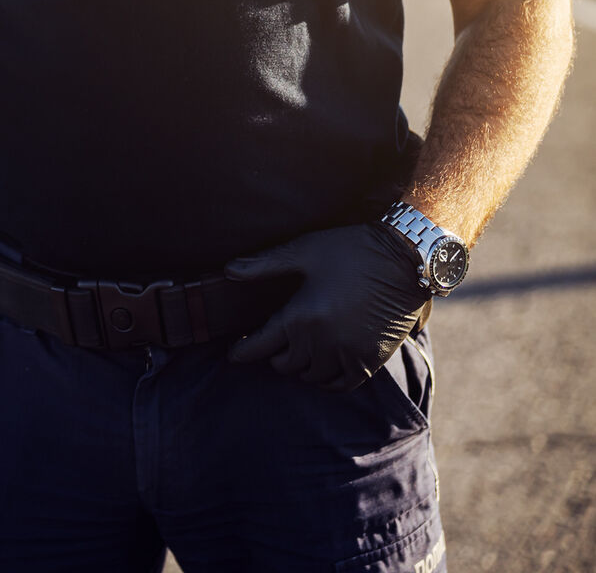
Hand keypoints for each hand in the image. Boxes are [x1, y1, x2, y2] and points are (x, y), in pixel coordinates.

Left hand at [225, 223, 431, 390]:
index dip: (242, 351)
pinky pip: (342, 384)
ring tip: (296, 354)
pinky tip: (323, 368)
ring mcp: (348, 354)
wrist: (406, 258)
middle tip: (271, 344)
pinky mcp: (371, 359)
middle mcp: (322, 342)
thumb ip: (264, 264)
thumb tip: (228, 271)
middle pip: (285, 364)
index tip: (234, 354)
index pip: (260, 346)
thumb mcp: (303, 251)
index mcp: (300, 317)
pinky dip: (328, 380)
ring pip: (311, 376)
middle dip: (274, 355)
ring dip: (300, 368)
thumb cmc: (351, 249)